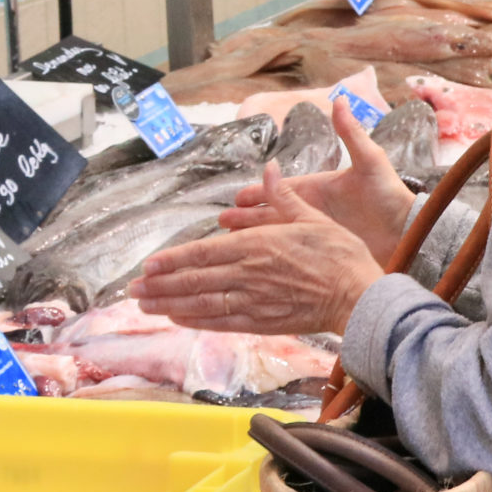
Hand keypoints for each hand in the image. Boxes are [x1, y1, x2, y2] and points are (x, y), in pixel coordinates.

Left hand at [135, 162, 386, 334]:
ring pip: (201, 304)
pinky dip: (196, 321)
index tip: (148, 265)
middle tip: (132, 289)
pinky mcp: (262, 322)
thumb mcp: (311, 216)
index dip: (171, 260)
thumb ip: (282, 196)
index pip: (202, 253)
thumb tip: (269, 169)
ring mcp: (253, 301)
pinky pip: (222, 322)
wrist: (359, 296)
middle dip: (159, 285)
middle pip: (194, 281)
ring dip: (169, 305)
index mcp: (256, 244)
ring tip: (144, 305)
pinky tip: (178, 320)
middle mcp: (247, 274)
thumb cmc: (339, 254)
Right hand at [222, 98, 413, 263]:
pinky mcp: (324, 254)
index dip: (258, 194)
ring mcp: (318, 234)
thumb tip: (339, 98)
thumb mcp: (371, 161)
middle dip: (247, 219)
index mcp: (318, 189)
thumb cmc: (391, 196)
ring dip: (255, 239)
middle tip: (221, 224)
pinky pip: (293, 256)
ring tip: (231, 246)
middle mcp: (313, 211)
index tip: (236, 197)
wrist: (410, 232)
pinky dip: (274, 257)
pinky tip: (258, 265)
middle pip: (272, 214)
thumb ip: (351, 133)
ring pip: (278, 236)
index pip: (280, 191)